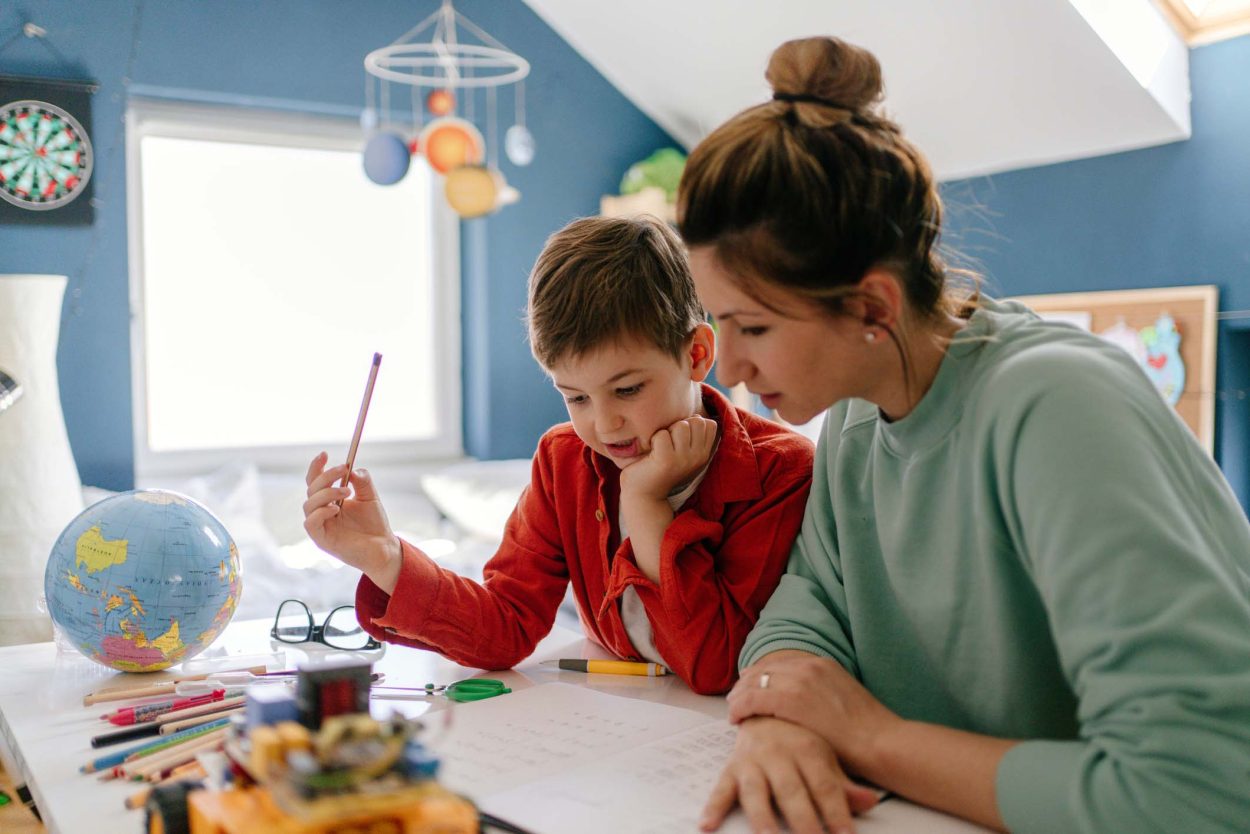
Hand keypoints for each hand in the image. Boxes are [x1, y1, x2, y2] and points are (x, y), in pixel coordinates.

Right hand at [303, 452, 400, 584]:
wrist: (384, 547)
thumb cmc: (374, 523)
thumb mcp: (370, 496)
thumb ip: (362, 481)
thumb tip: (353, 468)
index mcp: (329, 500)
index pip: (316, 481)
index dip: (316, 467)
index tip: (325, 454)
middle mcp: (321, 511)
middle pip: (311, 489)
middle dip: (326, 476)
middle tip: (344, 469)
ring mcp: (320, 526)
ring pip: (309, 504)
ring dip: (327, 492)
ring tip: (347, 491)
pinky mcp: (321, 540)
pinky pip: (311, 523)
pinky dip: (321, 512)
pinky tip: (336, 508)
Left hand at [619, 415, 717, 499]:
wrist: (644, 494)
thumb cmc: (660, 467)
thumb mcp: (682, 451)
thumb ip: (692, 435)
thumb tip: (696, 415)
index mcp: (703, 454)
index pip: (709, 424)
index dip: (693, 424)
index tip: (680, 437)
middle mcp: (697, 457)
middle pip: (697, 421)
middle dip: (680, 425)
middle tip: (669, 441)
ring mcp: (684, 459)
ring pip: (681, 425)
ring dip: (667, 431)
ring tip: (660, 446)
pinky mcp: (667, 460)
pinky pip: (662, 434)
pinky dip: (654, 439)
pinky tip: (652, 452)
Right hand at [700, 717, 879, 833]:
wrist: (765, 700)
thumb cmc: (799, 734)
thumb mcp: (825, 754)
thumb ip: (844, 783)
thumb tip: (870, 802)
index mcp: (807, 748)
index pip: (825, 785)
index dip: (836, 811)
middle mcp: (779, 753)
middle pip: (792, 792)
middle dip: (803, 821)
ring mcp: (753, 760)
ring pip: (757, 792)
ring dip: (762, 818)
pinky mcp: (733, 766)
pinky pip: (721, 788)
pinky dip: (713, 807)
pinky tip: (707, 824)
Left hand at [728, 651, 898, 775]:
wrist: (882, 742)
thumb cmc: (867, 732)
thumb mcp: (842, 699)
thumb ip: (821, 694)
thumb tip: (804, 703)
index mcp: (822, 664)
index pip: (778, 665)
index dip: (759, 677)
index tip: (748, 688)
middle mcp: (809, 666)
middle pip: (763, 670)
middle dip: (745, 685)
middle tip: (734, 699)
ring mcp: (800, 680)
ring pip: (754, 683)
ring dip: (739, 697)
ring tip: (732, 710)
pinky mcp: (791, 700)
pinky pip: (753, 699)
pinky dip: (740, 708)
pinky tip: (736, 719)